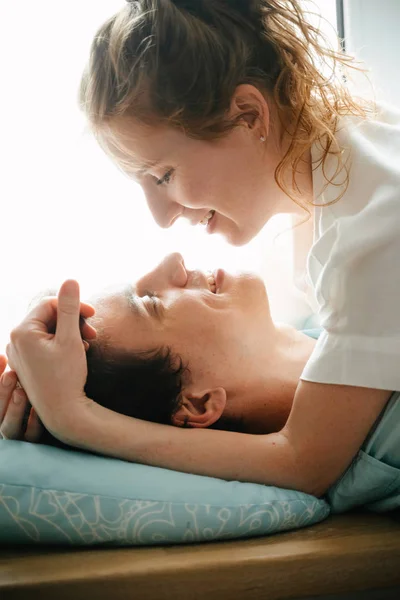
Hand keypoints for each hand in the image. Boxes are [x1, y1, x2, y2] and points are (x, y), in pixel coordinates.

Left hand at [6, 280, 95, 436]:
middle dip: (72, 321)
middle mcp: (15, 340)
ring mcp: (20, 353)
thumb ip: (70, 308)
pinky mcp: (27, 362)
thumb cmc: (67, 377)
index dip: (73, 306)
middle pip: (48, 316)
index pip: (49, 304)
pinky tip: (77, 351)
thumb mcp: (71, 338)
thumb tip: (70, 280)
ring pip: (48, 329)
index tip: (93, 315)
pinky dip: (62, 343)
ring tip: (87, 342)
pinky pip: (45, 343)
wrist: (63, 413)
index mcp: (22, 332)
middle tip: (92, 331)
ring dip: (70, 332)